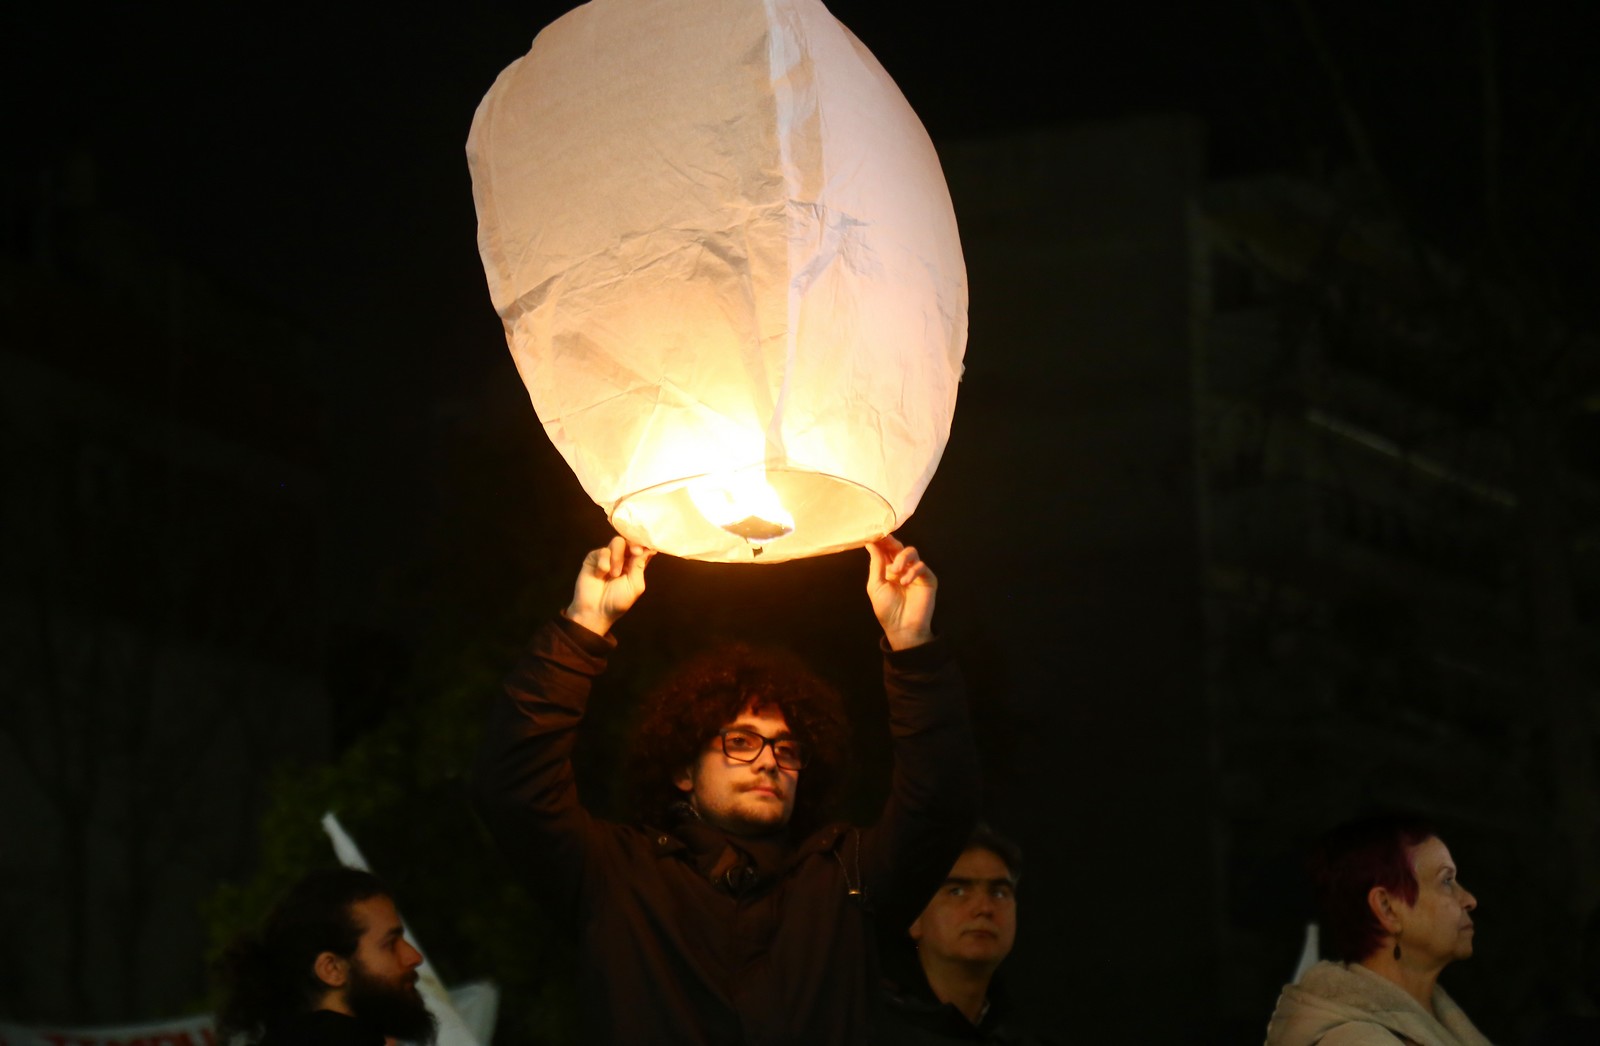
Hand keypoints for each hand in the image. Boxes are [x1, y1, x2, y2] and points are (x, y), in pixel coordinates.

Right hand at [564, 536, 653, 635]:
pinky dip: (604, 562)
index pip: (642, 549)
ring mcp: (608, 557)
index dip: (644, 545)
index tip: (645, 548)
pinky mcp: (594, 558)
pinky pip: (603, 551)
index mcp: (634, 566)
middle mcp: (622, 559)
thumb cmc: (617, 602)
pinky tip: (601, 574)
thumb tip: (649, 549)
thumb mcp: (635, 585)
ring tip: (614, 574)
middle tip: (635, 552)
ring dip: (618, 557)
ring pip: (617, 542)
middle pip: (630, 541)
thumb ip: (639, 566)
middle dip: (633, 546)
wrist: (595, 610)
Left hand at [865, 536, 935, 650]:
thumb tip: (871, 543)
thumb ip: (876, 564)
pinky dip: (912, 571)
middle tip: (885, 539)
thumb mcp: (876, 585)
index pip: (885, 550)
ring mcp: (915, 572)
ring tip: (895, 571)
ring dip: (902, 557)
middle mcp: (901, 568)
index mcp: (887, 569)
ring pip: (911, 551)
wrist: (902, 627)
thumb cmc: (887, 609)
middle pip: (898, 547)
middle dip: (891, 542)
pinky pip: (921, 566)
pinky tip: (905, 582)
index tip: (874, 533)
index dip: (880, 541)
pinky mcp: (927, 579)